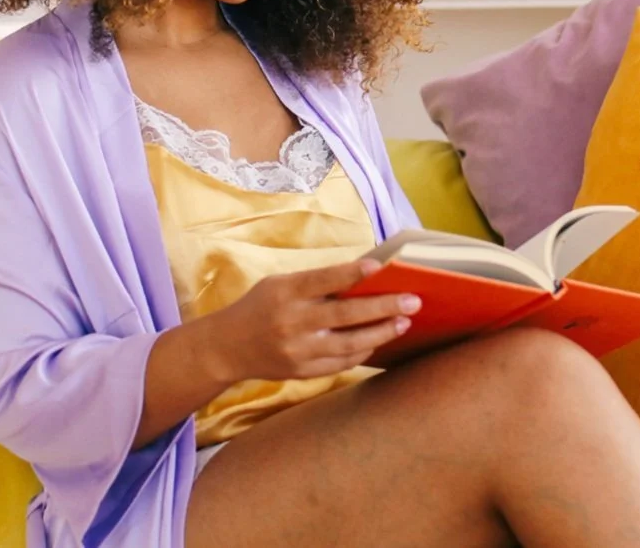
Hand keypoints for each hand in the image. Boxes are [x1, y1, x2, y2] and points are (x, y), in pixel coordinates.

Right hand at [200, 259, 421, 383]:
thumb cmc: (258, 307)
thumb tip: (360, 276)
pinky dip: (363, 352)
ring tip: (404, 322)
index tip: (379, 267)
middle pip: (345, 314)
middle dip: (383, 307)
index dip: (351, 273)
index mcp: (285, 292)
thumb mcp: (279, 284)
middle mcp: (292, 321)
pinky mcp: (301, 372)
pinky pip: (340, 363)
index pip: (323, 279)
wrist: (226, 348)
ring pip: (349, 344)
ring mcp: (297, 350)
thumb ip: (314, 283)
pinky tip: (379, 341)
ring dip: (381, 332)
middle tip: (412, 301)